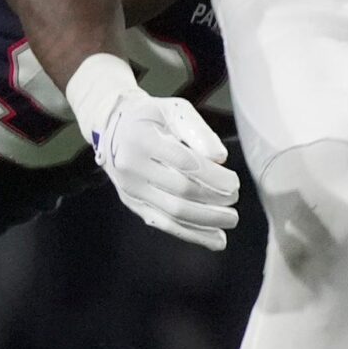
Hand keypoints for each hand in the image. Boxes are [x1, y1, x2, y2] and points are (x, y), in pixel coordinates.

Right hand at [63, 52, 239, 249]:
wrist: (113, 128)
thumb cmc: (151, 117)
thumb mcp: (173, 109)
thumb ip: (197, 130)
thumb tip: (220, 157)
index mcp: (142, 139)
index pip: (183, 162)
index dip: (212, 176)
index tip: (234, 183)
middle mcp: (132, 167)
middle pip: (179, 190)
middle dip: (213, 199)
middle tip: (234, 198)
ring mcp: (130, 189)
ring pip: (173, 212)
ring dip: (206, 221)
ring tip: (231, 220)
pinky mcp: (133, 204)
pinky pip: (164, 224)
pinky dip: (192, 234)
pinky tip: (215, 239)